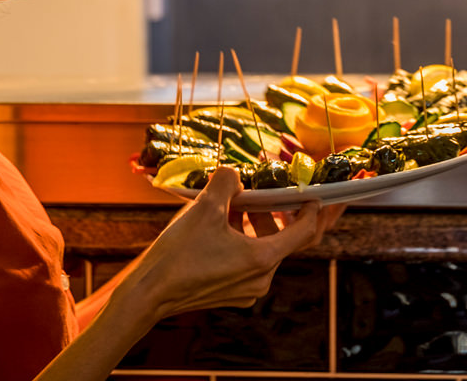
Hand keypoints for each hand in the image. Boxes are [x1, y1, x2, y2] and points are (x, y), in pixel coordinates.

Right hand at [119, 167, 339, 321]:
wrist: (148, 294)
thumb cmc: (177, 253)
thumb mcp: (204, 207)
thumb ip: (227, 182)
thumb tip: (235, 173)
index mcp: (262, 259)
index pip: (304, 232)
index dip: (314, 210)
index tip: (318, 193)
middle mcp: (261, 279)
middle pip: (287, 241)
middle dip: (287, 214)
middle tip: (290, 194)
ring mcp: (246, 289)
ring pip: (266, 250)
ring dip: (260, 224)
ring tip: (242, 202)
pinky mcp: (231, 292)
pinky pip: (249, 261)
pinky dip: (246, 239)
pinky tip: (227, 221)